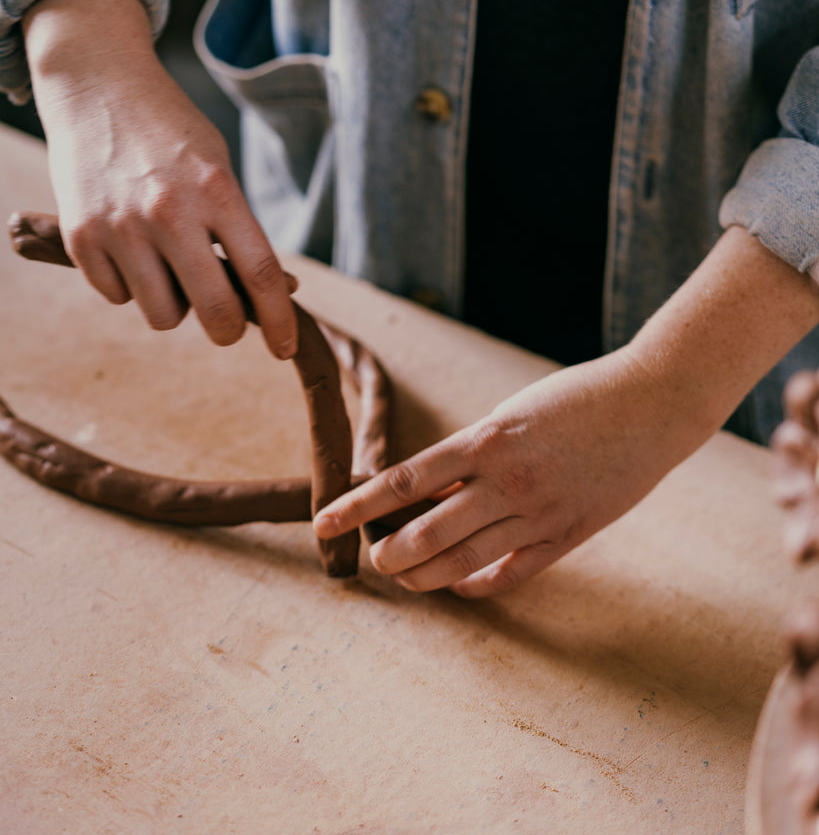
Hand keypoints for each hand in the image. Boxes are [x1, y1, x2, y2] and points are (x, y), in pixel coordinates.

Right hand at [23, 0, 296, 357]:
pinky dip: (127, 286)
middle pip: (215, 311)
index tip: (286, 348)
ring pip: (163, 316)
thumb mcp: (219, 169)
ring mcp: (121, 226)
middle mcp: (170, 212)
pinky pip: (116, 298)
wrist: (98, 84)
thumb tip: (277, 292)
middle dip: (227, 331)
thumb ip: (240, 230)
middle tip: (224, 325)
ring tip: (166, 265)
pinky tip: (128, 248)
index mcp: (217, 190)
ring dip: (172, 305)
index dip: (280, 321)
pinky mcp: (80, 236)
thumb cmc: (171, 133)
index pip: (262, 274)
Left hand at [315, 347, 686, 596]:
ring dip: (423, 575)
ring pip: (463, 561)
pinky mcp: (568, 535)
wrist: (653, 405)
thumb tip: (429, 490)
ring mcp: (539, 513)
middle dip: (388, 553)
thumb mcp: (513, 413)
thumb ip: (472, 452)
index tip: (325, 522)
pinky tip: (458, 585)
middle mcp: (507, 481)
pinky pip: (511, 573)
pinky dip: (477, 584)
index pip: (404, 480)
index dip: (358, 506)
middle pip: (427, 533)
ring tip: (400, 576)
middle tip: (372, 558)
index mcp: (486, 440)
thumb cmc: (577, 398)